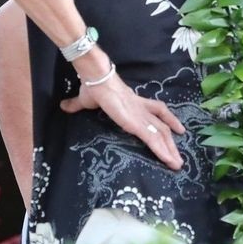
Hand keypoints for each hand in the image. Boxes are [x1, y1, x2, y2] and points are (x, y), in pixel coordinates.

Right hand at [60, 68, 185, 169]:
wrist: (97, 79)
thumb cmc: (93, 87)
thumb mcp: (85, 100)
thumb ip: (77, 105)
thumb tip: (64, 106)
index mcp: (134, 102)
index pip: (156, 110)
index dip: (168, 119)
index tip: (177, 128)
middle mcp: (142, 109)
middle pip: (162, 126)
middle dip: (171, 142)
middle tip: (178, 157)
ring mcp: (140, 116)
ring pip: (161, 135)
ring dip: (170, 150)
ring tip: (177, 164)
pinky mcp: (136, 123)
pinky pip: (153, 139)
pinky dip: (162, 150)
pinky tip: (169, 160)